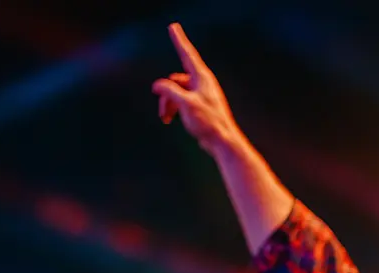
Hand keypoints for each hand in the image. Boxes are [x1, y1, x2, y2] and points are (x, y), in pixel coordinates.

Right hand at [152, 23, 241, 153]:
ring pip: (176, 91)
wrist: (222, 141)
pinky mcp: (199, 105)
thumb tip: (157, 85)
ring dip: (167, 103)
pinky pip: (180, 100)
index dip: (179, 40)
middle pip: (175, 80)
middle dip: (165, 94)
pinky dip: (173, 108)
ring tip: (165, 118)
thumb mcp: (185, 104)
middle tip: (163, 112)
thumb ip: (169, 91)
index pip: (187, 54)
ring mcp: (200, 94)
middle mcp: (202, 83)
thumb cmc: (208, 122)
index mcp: (202, 78)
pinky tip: (169, 120)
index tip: (173, 26)